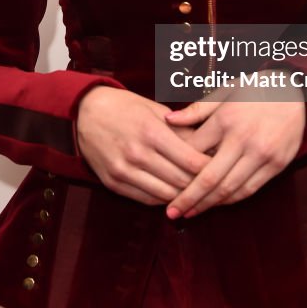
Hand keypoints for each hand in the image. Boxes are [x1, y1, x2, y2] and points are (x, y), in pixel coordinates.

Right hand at [75, 86, 211, 205]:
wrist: (85, 113)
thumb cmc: (125, 107)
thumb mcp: (155, 110)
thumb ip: (182, 130)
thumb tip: (211, 147)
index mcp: (152, 132)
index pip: (191, 161)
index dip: (210, 168)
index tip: (222, 168)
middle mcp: (138, 154)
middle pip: (181, 181)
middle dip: (201, 185)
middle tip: (215, 184)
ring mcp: (124, 171)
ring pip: (165, 195)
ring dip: (184, 196)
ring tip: (198, 193)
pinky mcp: (113, 183)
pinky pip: (146, 199)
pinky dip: (164, 199)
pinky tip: (175, 194)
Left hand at [163, 74, 305, 217]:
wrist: (296, 91)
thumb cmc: (255, 90)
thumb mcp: (225, 91)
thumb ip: (197, 109)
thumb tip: (168, 121)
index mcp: (226, 119)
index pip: (195, 151)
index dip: (177, 168)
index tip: (163, 179)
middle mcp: (243, 139)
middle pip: (209, 178)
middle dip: (188, 198)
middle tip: (171, 213)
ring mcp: (261, 154)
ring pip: (229, 188)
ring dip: (208, 205)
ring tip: (190, 213)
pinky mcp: (276, 165)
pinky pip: (249, 189)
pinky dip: (231, 200)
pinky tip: (216, 205)